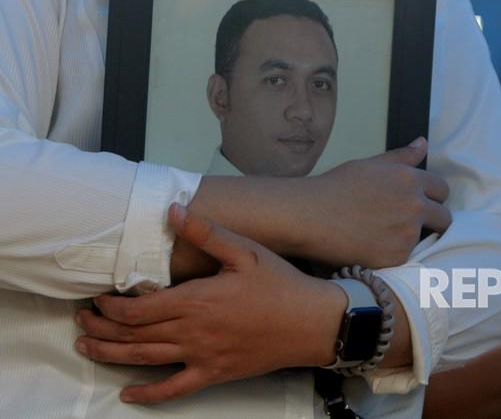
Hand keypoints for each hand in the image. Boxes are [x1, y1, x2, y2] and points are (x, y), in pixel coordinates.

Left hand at [75, 204, 345, 404]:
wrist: (312, 323)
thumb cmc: (280, 285)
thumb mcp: (246, 252)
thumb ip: (206, 234)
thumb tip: (173, 211)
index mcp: (196, 300)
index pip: (138, 308)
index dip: (110, 306)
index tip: (97, 297)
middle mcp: (192, 331)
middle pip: (133, 335)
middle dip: (101, 327)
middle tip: (82, 319)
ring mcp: (202, 356)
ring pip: (144, 360)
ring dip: (110, 355)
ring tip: (86, 346)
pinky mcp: (214, 373)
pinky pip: (173, 390)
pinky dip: (147, 396)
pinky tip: (127, 395)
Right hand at [294, 137, 451, 266]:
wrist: (310, 216)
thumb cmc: (335, 187)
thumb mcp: (370, 165)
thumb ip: (402, 157)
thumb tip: (423, 143)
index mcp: (410, 180)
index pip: (442, 190)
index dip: (432, 197)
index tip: (419, 203)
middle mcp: (415, 206)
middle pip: (444, 218)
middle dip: (432, 221)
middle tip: (406, 223)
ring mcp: (407, 233)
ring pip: (423, 239)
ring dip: (409, 238)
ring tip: (381, 235)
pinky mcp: (397, 257)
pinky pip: (405, 257)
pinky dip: (393, 254)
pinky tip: (373, 247)